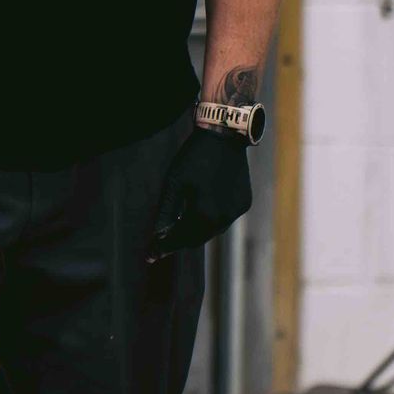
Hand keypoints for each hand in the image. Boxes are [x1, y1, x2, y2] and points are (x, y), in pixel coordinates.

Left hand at [150, 124, 252, 257]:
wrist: (224, 137)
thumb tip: (157, 235)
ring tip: (179, 227)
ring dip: (196, 231)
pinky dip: (211, 219)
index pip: (180, 240)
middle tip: (162, 243)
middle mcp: (224, 218)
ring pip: (212, 231)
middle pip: (196, 239)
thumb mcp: (173, 183)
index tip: (150, 256)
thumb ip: (166, 212)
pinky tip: (201, 212)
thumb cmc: (193, 158)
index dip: (164, 248)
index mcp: (204, 215)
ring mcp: (236, 212)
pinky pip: (224, 219)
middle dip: (179, 241)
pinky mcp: (244, 203)